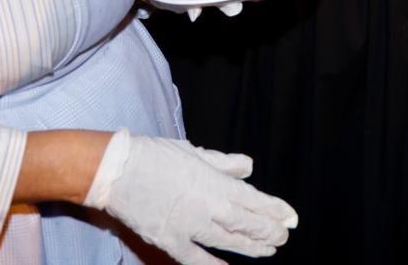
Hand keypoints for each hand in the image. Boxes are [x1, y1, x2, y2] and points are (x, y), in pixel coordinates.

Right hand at [83, 129, 296, 264]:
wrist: (116, 169)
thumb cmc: (155, 156)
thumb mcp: (195, 152)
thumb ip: (225, 163)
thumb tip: (248, 167)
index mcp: (214, 182)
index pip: (253, 199)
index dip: (274, 210)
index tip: (291, 217)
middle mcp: (206, 207)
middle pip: (245, 223)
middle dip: (268, 231)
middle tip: (283, 236)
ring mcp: (188, 226)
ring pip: (227, 242)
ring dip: (250, 247)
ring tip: (269, 251)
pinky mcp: (169, 240)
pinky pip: (194, 258)